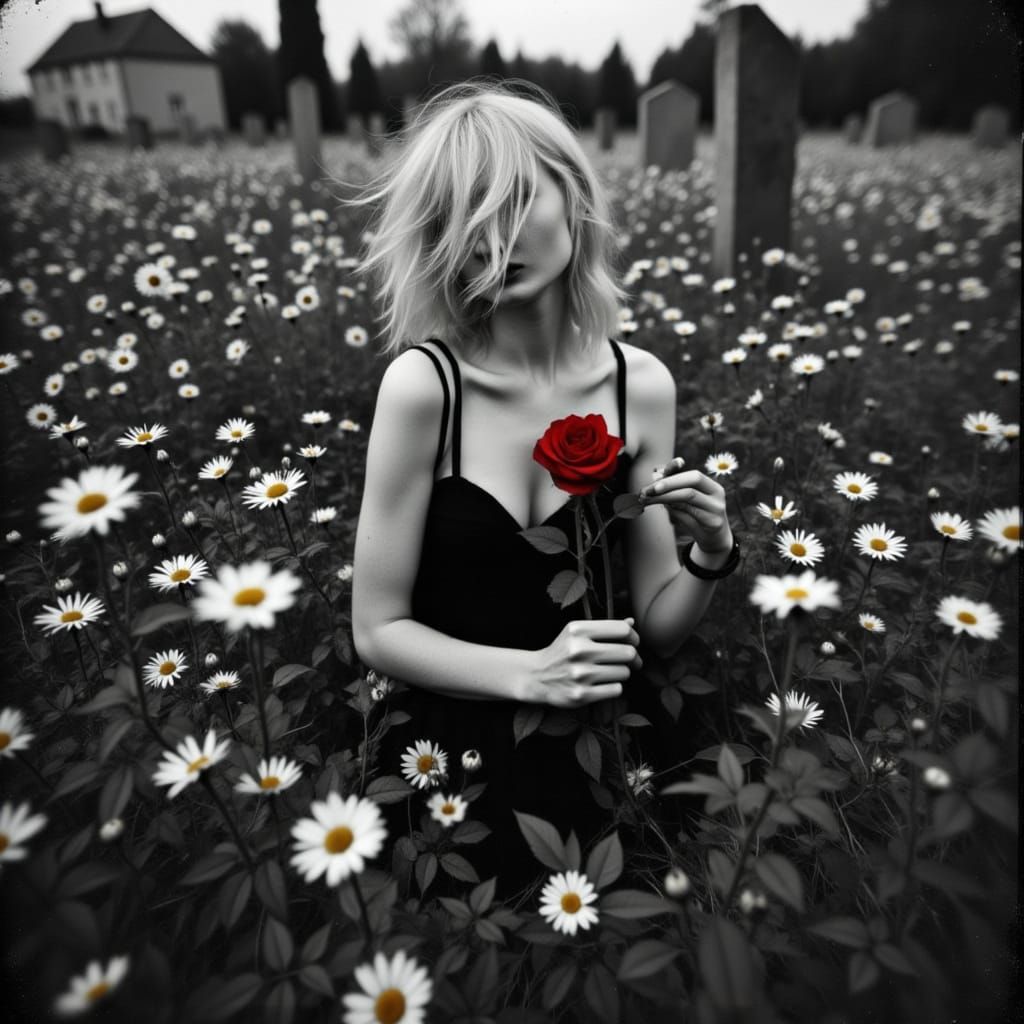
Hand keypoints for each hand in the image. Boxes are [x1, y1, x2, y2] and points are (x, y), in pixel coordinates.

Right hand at [526, 618, 640, 707]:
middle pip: (628, 652)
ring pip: (624, 672)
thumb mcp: (577, 633)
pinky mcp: (581, 694)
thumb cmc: (563, 652)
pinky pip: (616, 689)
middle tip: (631, 662)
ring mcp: (580, 674)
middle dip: (633, 658)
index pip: (622, 630)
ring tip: (611, 672)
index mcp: (578, 630)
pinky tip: (603, 684)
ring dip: (622, 673)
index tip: (632, 643)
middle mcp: (579, 650)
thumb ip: (604, 627)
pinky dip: (614, 687)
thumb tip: (632, 622)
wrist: (536, 676)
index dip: (634, 637)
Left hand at [639, 459, 732, 554]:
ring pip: (687, 499)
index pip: (693, 476)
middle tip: (647, 491)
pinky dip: (672, 510)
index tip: (653, 479)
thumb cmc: (697, 515)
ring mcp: (716, 510)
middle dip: (667, 486)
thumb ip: (673, 487)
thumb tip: (655, 473)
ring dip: (663, 498)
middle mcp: (717, 496)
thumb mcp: (687, 499)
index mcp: (712, 486)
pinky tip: (664, 508)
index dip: (673, 477)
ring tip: (647, 499)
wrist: (713, 539)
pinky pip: (687, 515)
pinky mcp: (712, 523)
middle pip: (691, 485)